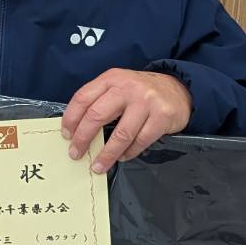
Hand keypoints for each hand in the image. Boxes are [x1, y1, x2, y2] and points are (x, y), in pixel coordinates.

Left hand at [62, 69, 192, 172]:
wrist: (178, 89)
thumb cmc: (141, 93)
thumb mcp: (118, 87)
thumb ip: (100, 101)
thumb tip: (77, 130)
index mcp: (111, 79)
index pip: (83, 98)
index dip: (70, 119)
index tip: (66, 135)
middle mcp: (127, 87)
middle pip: (97, 115)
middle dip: (83, 139)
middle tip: (76, 154)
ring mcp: (146, 101)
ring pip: (120, 134)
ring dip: (106, 154)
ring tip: (98, 165)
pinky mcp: (162, 116)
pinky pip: (140, 140)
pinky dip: (128, 153)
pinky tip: (122, 157)